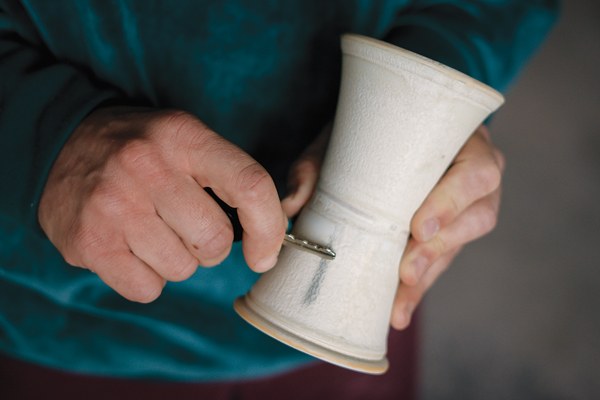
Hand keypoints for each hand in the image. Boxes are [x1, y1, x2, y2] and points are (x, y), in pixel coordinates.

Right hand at [39, 107, 286, 302]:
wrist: (60, 144)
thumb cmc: (139, 149)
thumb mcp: (184, 139)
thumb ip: (229, 177)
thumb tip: (270, 237)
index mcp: (183, 136)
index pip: (250, 185)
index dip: (268, 228)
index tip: (264, 254)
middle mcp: (146, 166)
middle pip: (215, 240)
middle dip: (209, 244)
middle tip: (184, 224)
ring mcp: (113, 206)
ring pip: (183, 268)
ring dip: (177, 259)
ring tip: (151, 229)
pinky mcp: (88, 242)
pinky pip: (148, 289)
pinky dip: (148, 278)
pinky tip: (130, 248)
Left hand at [282, 124, 503, 329]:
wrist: (388, 129)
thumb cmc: (374, 128)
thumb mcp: (347, 134)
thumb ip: (317, 163)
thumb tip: (292, 204)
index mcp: (464, 142)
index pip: (476, 172)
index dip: (452, 203)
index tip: (418, 229)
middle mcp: (475, 176)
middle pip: (475, 217)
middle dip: (438, 249)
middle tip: (406, 272)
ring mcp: (468, 206)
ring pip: (459, 245)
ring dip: (428, 273)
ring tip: (399, 300)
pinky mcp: (450, 231)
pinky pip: (441, 260)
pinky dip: (418, 284)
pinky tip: (398, 308)